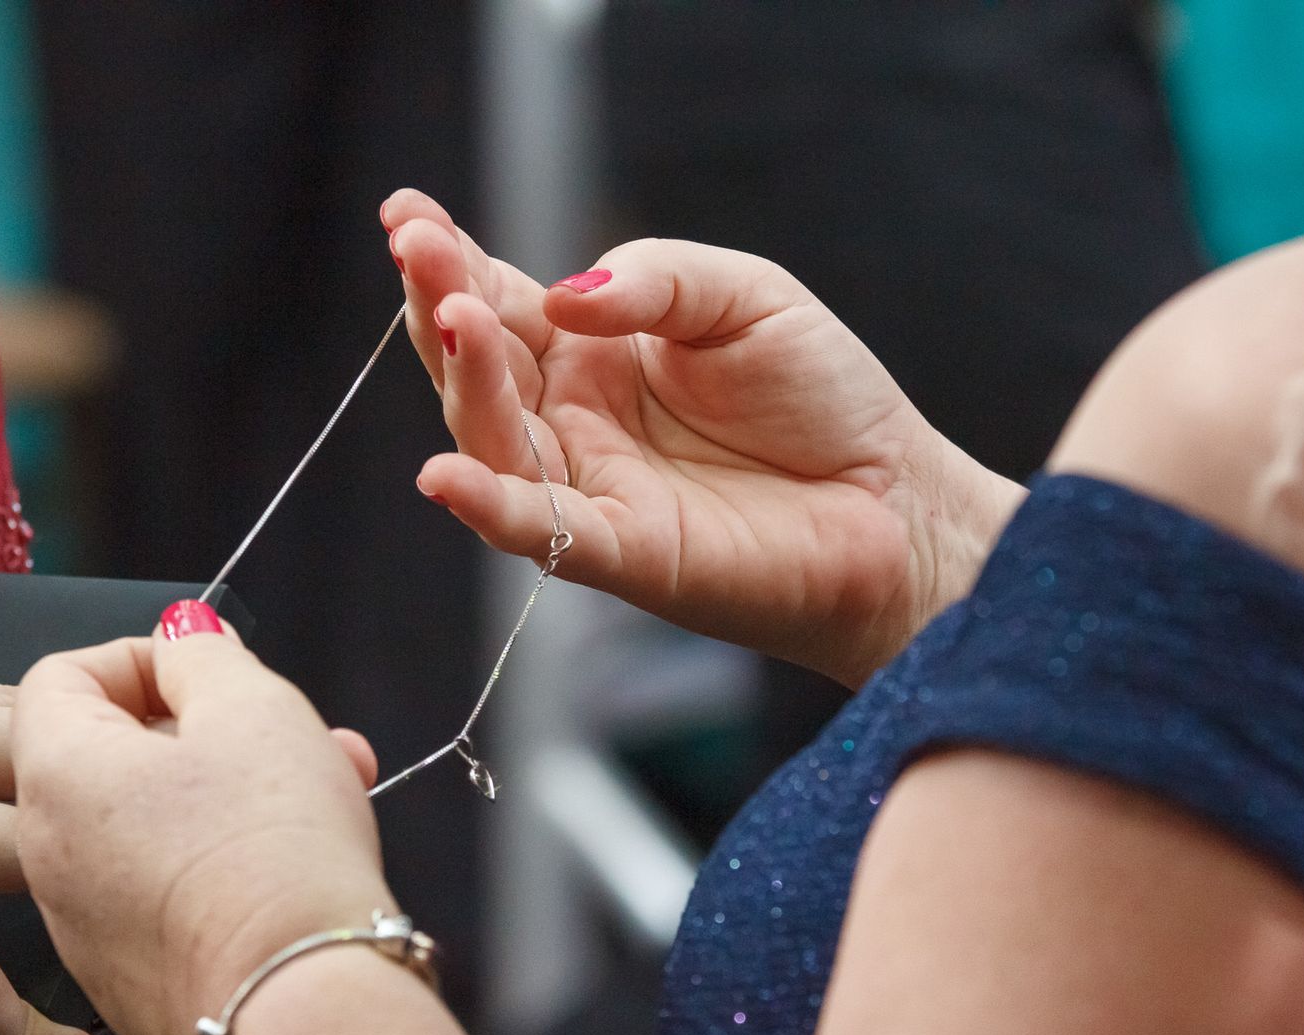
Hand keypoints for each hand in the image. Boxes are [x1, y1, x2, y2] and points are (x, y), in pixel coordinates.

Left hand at [13, 603, 393, 1034]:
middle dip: (206, 730)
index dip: (143, 657)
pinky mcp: (125, 981)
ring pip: (148, 828)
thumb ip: (205, 654)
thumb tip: (182, 638)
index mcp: (58, 772)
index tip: (211, 671)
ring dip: (225, 797)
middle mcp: (48, 853)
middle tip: (288, 732)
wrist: (296, 1004)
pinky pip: (161, 896)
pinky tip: (291, 869)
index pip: (62, 676)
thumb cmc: (272, 850)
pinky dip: (216, 868)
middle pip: (111, 756)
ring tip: (324, 795)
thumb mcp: (254, 709)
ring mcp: (82, 926)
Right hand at [383, 189, 1023, 685]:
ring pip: (497, 440)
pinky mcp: (622, 552)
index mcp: (594, 353)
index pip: (501, 301)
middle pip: (479, 365)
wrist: (898, 500)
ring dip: (467, 383)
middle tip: (416, 250)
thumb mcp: (746, 297)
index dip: (448, 260)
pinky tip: (445, 476)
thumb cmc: (822, 398)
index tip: (405, 214)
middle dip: (441, 304)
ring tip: (457, 318)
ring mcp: (589, 488)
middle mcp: (574, 421)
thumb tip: (563, 301)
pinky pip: (539, 532)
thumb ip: (657, 282)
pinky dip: (489, 508)